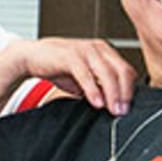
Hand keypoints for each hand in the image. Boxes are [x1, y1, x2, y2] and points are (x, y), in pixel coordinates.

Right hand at [5, 39, 136, 115]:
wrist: (31, 57)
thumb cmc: (59, 67)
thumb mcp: (85, 78)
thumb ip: (100, 87)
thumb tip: (115, 106)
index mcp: (105, 52)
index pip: (127, 70)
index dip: (130, 90)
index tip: (128, 109)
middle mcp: (98, 48)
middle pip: (121, 71)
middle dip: (125, 93)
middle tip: (122, 112)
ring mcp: (85, 50)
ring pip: (106, 72)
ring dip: (112, 93)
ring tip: (113, 110)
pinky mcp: (70, 56)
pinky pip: (86, 74)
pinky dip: (93, 90)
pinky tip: (96, 102)